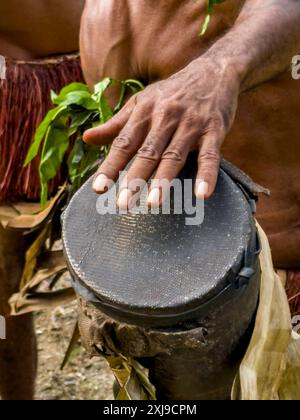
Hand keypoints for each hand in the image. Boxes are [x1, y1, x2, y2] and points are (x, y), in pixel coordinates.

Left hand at [83, 58, 239, 208]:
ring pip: (174, 156)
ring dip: (164, 180)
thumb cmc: (172, 93)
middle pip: (147, 153)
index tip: (98, 189)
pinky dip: (207, 174)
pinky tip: (202, 194)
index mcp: (144, 112)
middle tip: (123, 204)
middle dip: (134, 179)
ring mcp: (190, 124)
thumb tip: (86, 139)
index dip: (110, 166)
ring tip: (154, 204)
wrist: (213, 71)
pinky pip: (210, 155)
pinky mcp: (214, 130)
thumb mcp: (141, 102)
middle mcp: (165, 118)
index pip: (123, 143)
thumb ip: (116, 124)